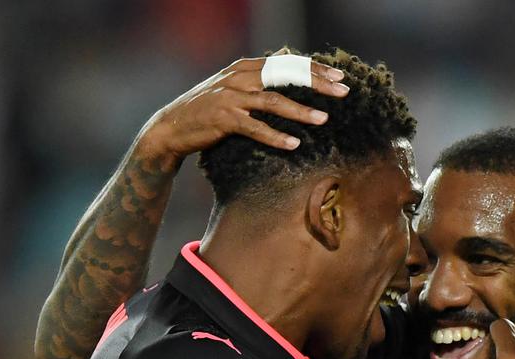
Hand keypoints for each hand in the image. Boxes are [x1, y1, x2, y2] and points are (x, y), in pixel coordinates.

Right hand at [136, 57, 349, 170]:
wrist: (171, 127)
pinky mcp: (224, 119)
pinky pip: (255, 128)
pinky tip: (294, 144)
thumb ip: (260, 74)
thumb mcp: (233, 85)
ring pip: (274, 101)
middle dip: (317, 83)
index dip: (315, 67)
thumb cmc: (207, 109)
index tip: (339, 76)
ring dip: (301, 111)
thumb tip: (287, 59)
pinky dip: (275, 136)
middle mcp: (239, 77)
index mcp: (245, 67)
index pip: (287, 62)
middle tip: (343, 91)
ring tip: (324, 119)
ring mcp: (231, 98)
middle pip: (286, 76)